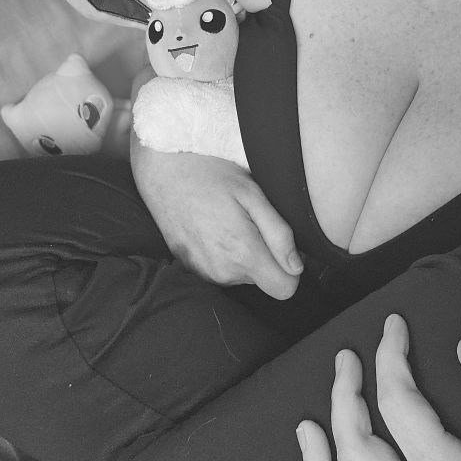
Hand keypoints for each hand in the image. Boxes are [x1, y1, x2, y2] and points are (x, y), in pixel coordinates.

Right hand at [131, 139, 301, 299]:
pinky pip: (222, 270)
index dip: (292, 270)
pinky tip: (213, 227)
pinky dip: (224, 253)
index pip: (285, 289)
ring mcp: (204, 272)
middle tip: (249, 219)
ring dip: (244, 253)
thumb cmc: (210, 175)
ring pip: (242, 275)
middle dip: (265, 255)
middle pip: (264, 280)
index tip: (282, 244)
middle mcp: (223, 271)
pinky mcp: (190, 269)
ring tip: (229, 219)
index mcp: (243, 253)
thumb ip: (279, 234)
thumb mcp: (253, 194)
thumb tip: (297, 267)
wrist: (163, 171)